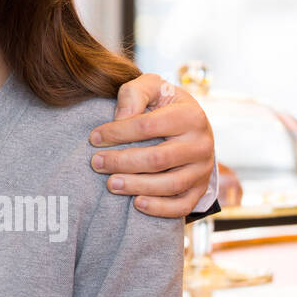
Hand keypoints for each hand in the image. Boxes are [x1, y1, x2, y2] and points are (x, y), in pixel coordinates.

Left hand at [88, 74, 214, 217]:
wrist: (189, 125)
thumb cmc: (162, 104)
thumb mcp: (151, 87)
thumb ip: (134, 94)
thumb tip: (121, 117)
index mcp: (191, 115)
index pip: (148, 126)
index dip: (118, 132)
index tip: (93, 138)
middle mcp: (201, 144)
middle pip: (158, 158)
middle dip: (123, 162)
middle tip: (96, 163)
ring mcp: (203, 169)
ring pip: (171, 184)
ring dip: (137, 186)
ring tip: (110, 184)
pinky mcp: (200, 189)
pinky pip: (183, 206)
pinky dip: (161, 208)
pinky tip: (137, 204)